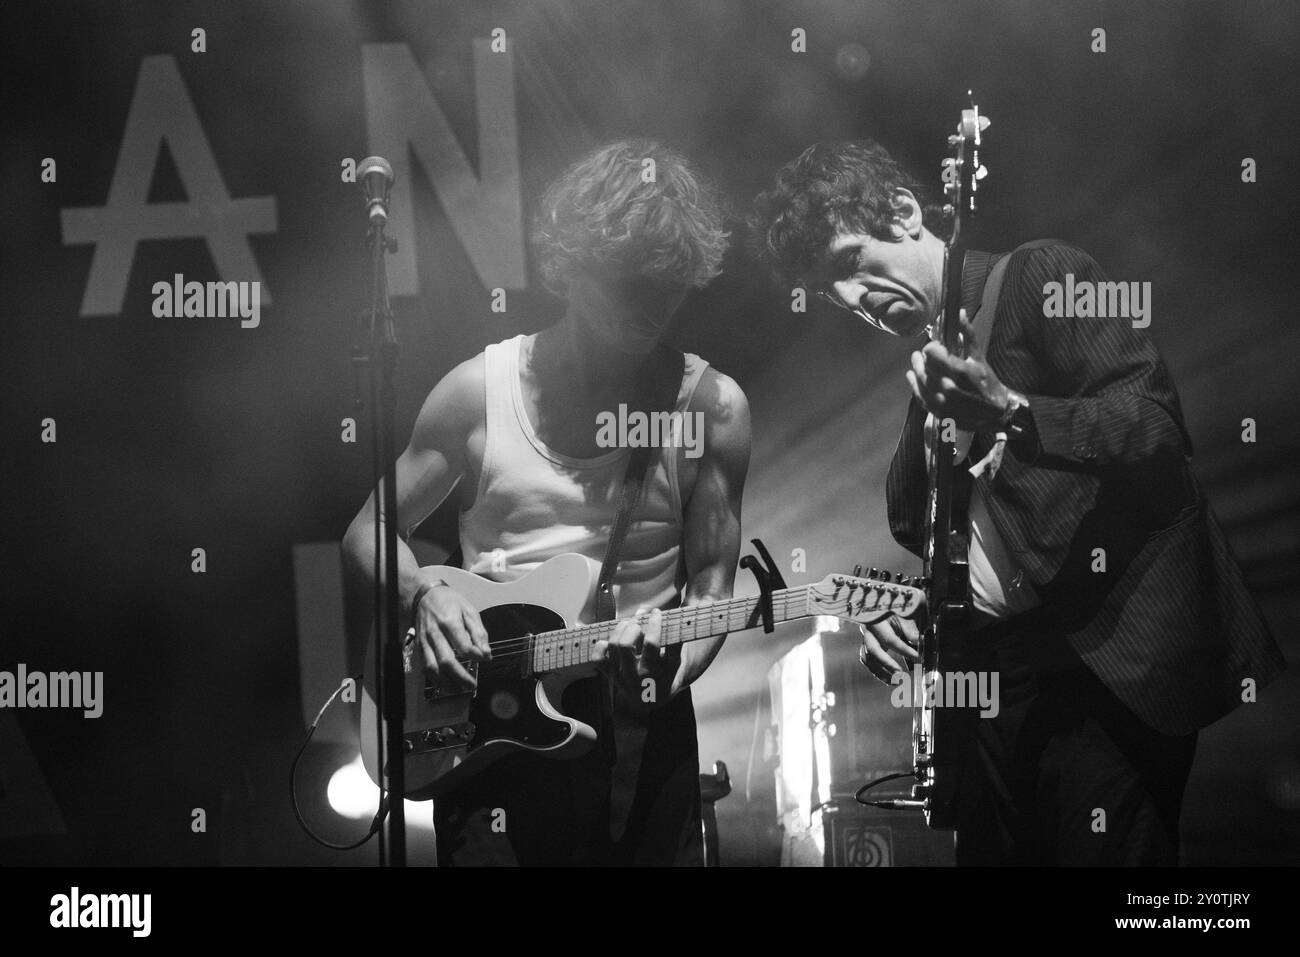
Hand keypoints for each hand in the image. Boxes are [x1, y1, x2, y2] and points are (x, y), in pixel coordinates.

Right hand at [411, 580, 489, 691]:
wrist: (425, 595)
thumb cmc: (449, 602)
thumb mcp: (469, 611)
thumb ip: (479, 633)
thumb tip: (485, 654)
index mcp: (449, 622)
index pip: (463, 645)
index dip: (476, 656)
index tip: (485, 659)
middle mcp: (434, 633)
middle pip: (446, 661)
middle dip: (460, 677)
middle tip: (472, 685)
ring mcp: (424, 642)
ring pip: (432, 668)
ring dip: (446, 683)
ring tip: (459, 690)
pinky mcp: (419, 647)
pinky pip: (425, 667)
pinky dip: (436, 679)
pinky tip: (446, 684)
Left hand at [593, 607, 673, 704]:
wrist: (653, 699)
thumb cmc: (667, 675)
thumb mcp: (676, 662)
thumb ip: (677, 639)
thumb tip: (682, 610)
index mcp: (653, 673)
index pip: (651, 643)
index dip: (654, 624)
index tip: (656, 612)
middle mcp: (634, 676)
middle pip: (625, 645)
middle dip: (632, 627)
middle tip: (640, 621)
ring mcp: (619, 676)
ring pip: (612, 647)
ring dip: (620, 629)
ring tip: (630, 623)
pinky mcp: (610, 674)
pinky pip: (597, 658)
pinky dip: (601, 645)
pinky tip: (613, 639)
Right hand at [858, 615, 920, 683]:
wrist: (881, 605)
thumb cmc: (895, 609)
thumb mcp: (904, 615)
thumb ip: (911, 630)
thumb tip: (922, 644)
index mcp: (876, 620)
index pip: (890, 639)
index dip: (905, 651)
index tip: (919, 658)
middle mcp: (867, 630)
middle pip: (873, 650)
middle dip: (887, 664)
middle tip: (901, 675)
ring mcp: (865, 638)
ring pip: (868, 658)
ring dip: (881, 672)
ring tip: (896, 682)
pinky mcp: (866, 646)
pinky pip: (868, 660)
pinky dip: (878, 671)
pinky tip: (890, 680)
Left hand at [906, 309, 1009, 432]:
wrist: (996, 413)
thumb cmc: (988, 382)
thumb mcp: (979, 357)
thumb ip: (967, 334)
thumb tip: (959, 312)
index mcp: (960, 371)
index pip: (931, 352)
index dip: (932, 347)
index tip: (936, 346)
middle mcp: (948, 387)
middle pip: (924, 365)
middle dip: (924, 357)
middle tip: (925, 354)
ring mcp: (941, 401)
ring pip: (919, 380)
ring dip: (917, 369)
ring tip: (917, 362)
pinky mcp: (937, 412)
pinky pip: (920, 396)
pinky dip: (915, 384)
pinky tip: (912, 375)